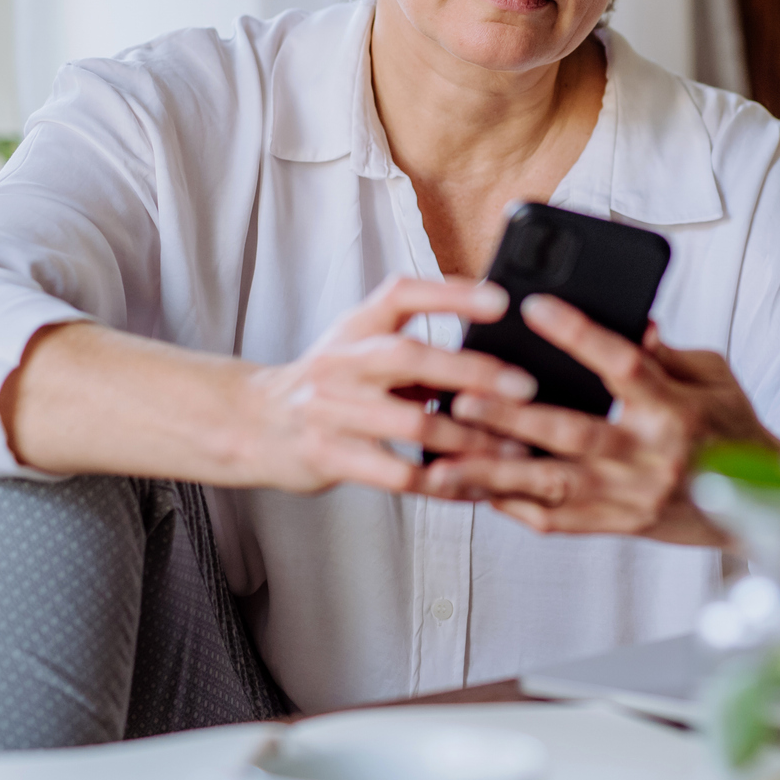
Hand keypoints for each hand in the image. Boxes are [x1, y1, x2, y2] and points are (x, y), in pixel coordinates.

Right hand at [236, 276, 538, 493]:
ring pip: (413, 423)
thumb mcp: (358, 344)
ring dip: (470, 438)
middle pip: (411, 358)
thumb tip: (490, 343)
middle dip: (474, 372)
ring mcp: (334, 410)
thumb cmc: (326, 382)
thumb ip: (412, 342)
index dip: (451, 294)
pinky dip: (443, 482)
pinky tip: (475, 486)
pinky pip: (399, 474)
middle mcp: (342, 362)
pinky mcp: (332, 457)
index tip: (500, 300)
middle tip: (525, 387)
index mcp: (356, 327)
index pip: (402, 294)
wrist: (255, 424)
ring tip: (514, 447)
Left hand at [416, 296, 779, 543]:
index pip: (622, 365)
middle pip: (571, 433)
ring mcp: (630, 499)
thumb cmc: (732, 430)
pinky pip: (554, 520)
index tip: (536, 306)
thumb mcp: (712, 379)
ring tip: (442, 456)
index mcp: (675, 410)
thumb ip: (666, 353)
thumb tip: (631, 321)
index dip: (578, 333)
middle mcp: (650, 457)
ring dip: (492, 470)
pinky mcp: (616, 527)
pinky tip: (472, 489)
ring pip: (550, 484)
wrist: (760, 510)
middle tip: (458, 395)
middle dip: (510, 417)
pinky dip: (510, 505)